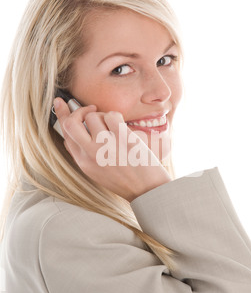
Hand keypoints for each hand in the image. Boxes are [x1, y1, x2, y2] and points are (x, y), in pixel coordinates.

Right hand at [53, 98, 170, 201]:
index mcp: (83, 162)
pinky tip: (123, 128)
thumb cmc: (125, 180)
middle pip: (71, 123)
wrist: (147, 190)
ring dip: (103, 116)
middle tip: (90, 110)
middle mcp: (91, 154)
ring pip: (93, 116)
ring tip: (114, 128)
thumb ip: (84, 154)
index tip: (60, 102)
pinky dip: (116, 117)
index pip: (65, 133)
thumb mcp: (96, 172)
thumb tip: (72, 136)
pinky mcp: (122, 138)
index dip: (61, 114)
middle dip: (79, 111)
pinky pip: (111, 115)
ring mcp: (106, 145)